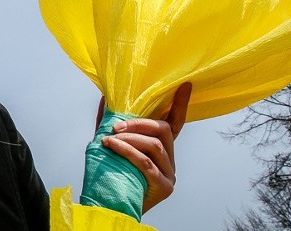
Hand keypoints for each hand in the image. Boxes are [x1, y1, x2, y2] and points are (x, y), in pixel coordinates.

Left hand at [99, 82, 191, 214]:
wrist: (112, 205)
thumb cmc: (115, 173)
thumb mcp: (114, 145)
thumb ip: (112, 124)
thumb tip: (106, 97)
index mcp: (163, 148)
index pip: (175, 122)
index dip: (180, 104)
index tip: (184, 85)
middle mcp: (170, 159)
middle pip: (163, 130)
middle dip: (139, 124)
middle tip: (116, 127)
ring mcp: (169, 174)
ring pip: (154, 146)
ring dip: (129, 139)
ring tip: (109, 139)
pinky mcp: (164, 186)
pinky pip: (146, 163)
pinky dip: (128, 152)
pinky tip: (112, 147)